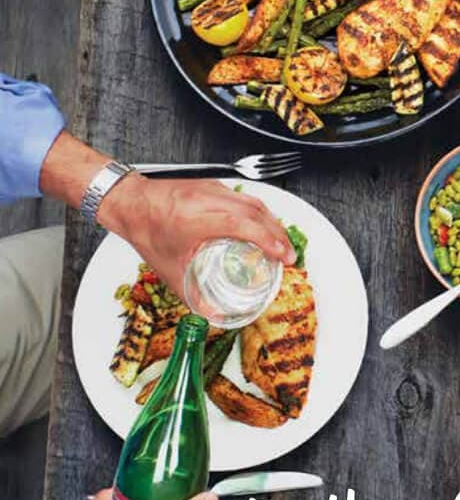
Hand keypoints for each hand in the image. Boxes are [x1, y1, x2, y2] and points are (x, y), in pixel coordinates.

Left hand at [99, 176, 294, 295]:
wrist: (130, 202)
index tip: (283, 255)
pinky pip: (243, 197)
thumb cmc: (146, 231)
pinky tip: (262, 225)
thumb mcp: (168, 269)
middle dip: (278, 233)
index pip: (243, 225)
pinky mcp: (212, 185)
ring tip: (281, 241)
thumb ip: (191, 295)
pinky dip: (258, 212)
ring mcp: (211, 189)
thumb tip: (212, 314)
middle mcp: (207, 200)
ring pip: (253, 202)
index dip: (268, 240)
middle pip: (256, 212)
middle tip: (288, 254)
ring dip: (272, 221)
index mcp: (196, 219)